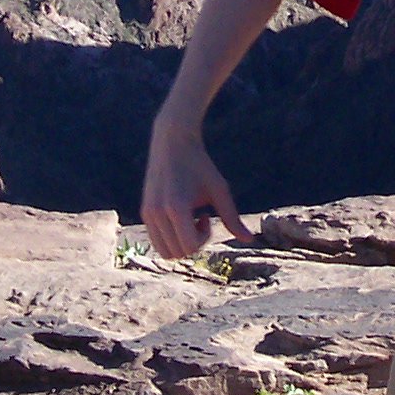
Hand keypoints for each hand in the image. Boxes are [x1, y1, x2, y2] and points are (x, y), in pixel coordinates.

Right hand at [141, 115, 252, 261]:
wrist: (173, 141)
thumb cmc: (200, 165)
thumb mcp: (219, 190)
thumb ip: (232, 218)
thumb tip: (249, 240)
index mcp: (176, 207)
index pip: (189, 246)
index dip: (203, 238)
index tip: (206, 216)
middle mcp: (157, 213)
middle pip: (176, 253)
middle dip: (192, 243)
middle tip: (199, 219)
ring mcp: (148, 213)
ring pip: (164, 251)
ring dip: (180, 243)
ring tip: (188, 220)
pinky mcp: (145, 211)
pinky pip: (157, 241)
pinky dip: (171, 237)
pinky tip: (180, 216)